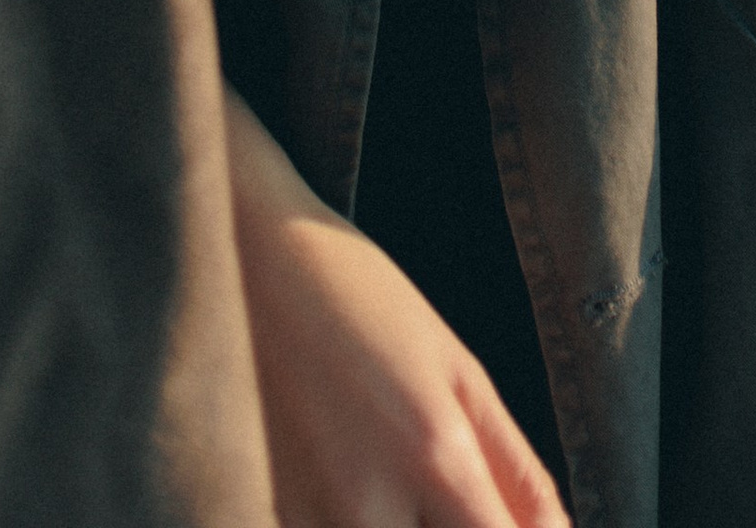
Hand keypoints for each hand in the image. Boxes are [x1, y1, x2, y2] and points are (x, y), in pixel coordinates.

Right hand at [223, 90, 565, 527]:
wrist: (240, 255)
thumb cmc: (358, 297)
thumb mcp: (456, 368)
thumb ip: (514, 469)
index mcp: (435, 457)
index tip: (506, 523)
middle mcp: (366, 508)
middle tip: (446, 496)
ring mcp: (301, 521)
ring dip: (400, 526)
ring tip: (385, 464)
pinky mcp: (257, 517)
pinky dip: (347, 519)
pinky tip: (344, 468)